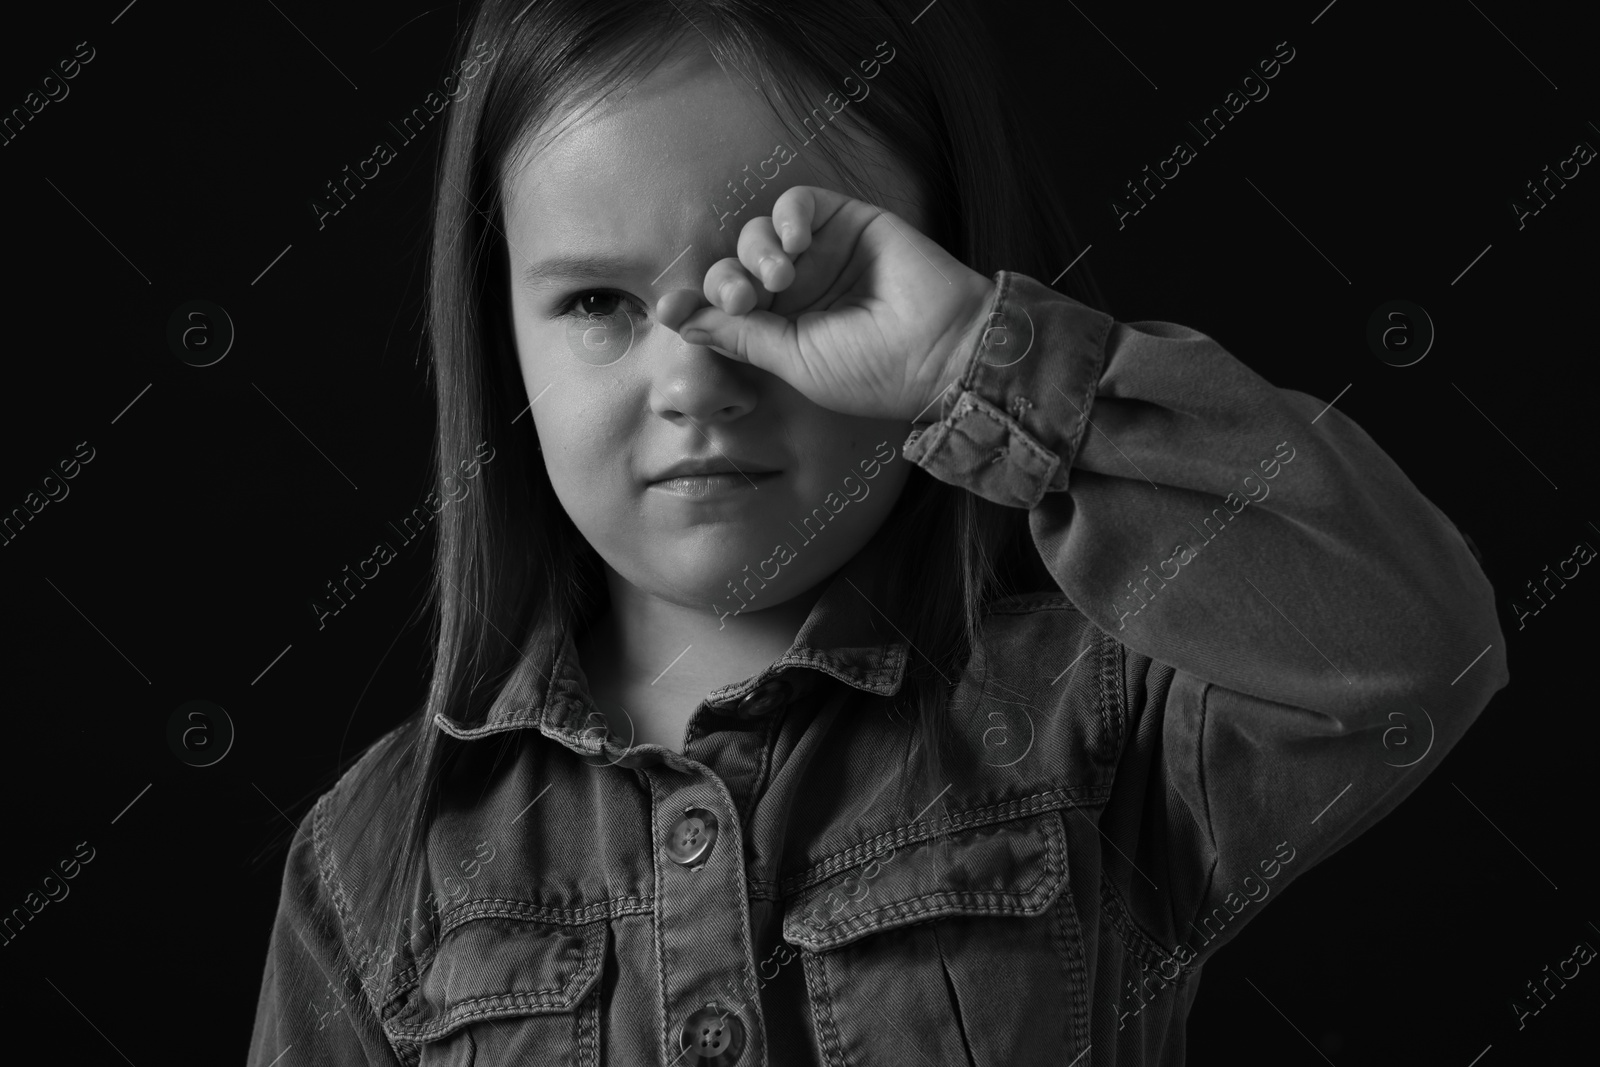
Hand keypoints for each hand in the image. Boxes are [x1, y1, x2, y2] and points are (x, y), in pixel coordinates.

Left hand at [655, 185, 996, 422]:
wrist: (941, 349)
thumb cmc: (871, 371)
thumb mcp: (794, 361)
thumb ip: (739, 335)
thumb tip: (681, 319)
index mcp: (780, 331)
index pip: (722, 308)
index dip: (693, 303)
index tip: (668, 307)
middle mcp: (796, 291)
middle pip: (732, 267)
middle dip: (725, 280)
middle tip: (742, 300)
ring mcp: (820, 255)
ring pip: (757, 233)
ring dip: (755, 250)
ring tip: (781, 276)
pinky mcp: (847, 221)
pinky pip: (798, 202)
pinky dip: (786, 214)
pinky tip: (794, 239)